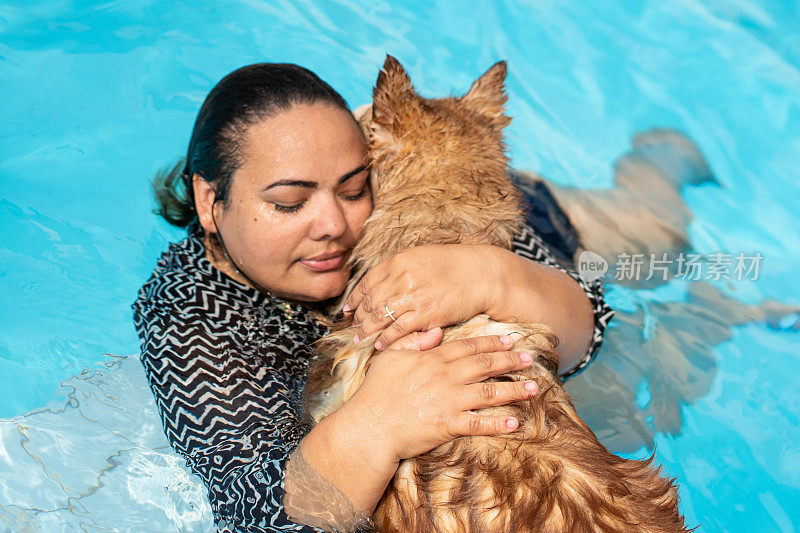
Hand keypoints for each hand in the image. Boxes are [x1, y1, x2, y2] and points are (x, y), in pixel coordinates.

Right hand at [341, 334, 538, 461]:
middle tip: (529, 359)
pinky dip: (498, 424)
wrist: (369, 426)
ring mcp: (449, 401)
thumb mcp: (389, 357)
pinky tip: (515, 423)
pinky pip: (479, 423)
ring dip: (514, 389)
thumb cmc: (375, 392)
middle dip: (510, 361)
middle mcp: (445, 377)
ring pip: (489, 392)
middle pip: (485, 365)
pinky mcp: (448, 425)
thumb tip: (436, 333)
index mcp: (432, 359)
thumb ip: (412, 341)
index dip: (491, 342)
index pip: (468, 347)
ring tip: (533, 388)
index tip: (509, 340)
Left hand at [344, 244, 502, 350]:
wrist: (480, 275)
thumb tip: (381, 283)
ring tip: (360, 339)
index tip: (349, 308)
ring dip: (367, 330)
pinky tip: (381, 345)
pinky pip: (396, 330)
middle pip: (370, 301)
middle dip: (358, 317)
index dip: (355, 298)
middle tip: (353, 327)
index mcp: (398, 261)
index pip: (366, 281)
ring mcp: (411, 297)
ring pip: (378, 317)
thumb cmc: (453, 266)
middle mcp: (400, 278)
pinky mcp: (423, 314)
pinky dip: (386, 339)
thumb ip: (399, 269)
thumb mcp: (421, 257)